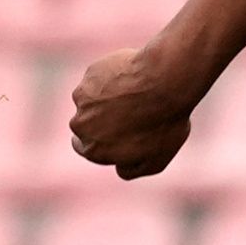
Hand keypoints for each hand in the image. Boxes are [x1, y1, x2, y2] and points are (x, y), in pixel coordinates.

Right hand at [68, 44, 203, 180]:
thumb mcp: (156, 160)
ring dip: (108, 98)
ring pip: (93, 100)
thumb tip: (119, 168)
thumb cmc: (163, 124)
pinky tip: (134, 78)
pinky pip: (100, 78)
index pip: (87, 149)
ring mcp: (83, 97)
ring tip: (138, 95)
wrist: (165, 83)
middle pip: (86, 124)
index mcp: (92, 150)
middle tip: (132, 113)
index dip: (104, 142)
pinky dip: (113, 79)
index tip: (118, 133)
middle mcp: (80, 125)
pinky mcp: (90, 74)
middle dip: (103, 120)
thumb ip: (131, 170)